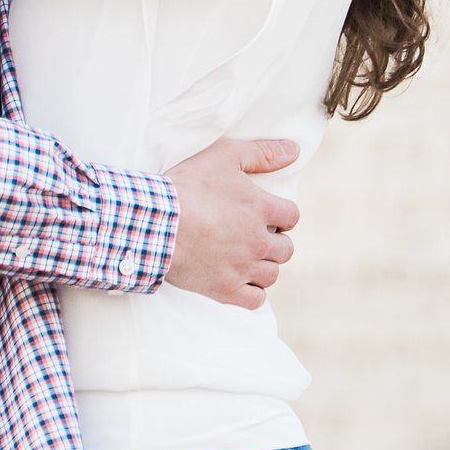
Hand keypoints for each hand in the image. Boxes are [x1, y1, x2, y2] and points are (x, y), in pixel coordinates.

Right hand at [162, 137, 299, 307]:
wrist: (154, 222)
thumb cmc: (187, 186)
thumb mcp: (224, 155)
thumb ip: (263, 152)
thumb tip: (295, 149)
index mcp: (261, 209)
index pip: (291, 216)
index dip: (280, 214)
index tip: (266, 214)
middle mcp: (258, 242)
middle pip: (285, 249)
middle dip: (273, 241)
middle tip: (251, 235)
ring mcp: (242, 269)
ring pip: (271, 274)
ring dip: (263, 265)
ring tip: (244, 257)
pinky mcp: (225, 290)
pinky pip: (255, 300)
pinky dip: (252, 292)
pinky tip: (239, 280)